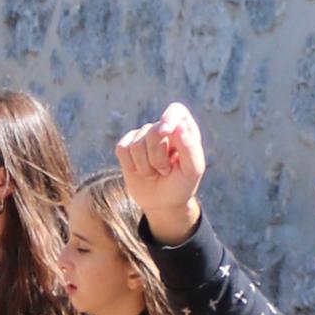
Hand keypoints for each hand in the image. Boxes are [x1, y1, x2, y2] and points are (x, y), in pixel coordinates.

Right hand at [116, 103, 206, 242]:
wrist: (163, 203)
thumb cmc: (181, 185)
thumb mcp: (192, 170)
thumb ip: (190, 148)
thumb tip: (179, 127)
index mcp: (184, 129)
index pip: (175, 111)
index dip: (169, 118)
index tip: (165, 131)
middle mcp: (162, 129)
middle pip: (153, 131)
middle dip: (158, 157)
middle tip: (165, 170)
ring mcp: (142, 136)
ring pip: (136, 145)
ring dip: (146, 166)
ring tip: (154, 173)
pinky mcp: (126, 147)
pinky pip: (122, 149)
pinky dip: (131, 166)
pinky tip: (140, 171)